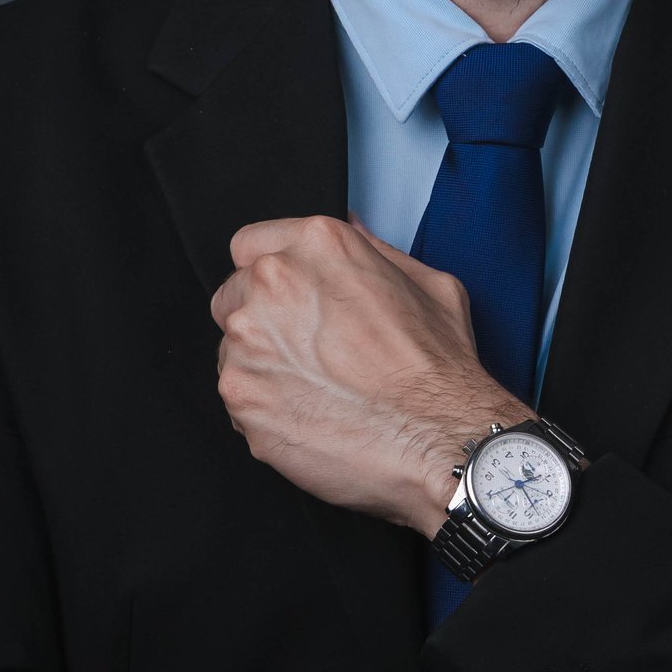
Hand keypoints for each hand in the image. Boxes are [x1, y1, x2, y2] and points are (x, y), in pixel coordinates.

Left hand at [212, 215, 525, 534]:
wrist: (438, 441)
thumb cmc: (439, 370)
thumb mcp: (427, 286)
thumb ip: (374, 252)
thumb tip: (350, 230)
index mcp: (317, 245)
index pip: (251, 245)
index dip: (270, 274)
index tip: (287, 298)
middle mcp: (273, 283)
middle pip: (235, 295)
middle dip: (263, 320)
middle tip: (309, 352)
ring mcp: (249, 339)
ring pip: (233, 348)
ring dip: (263, 365)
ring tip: (319, 390)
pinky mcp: (240, 394)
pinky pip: (238, 396)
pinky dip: (265, 408)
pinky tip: (311, 415)